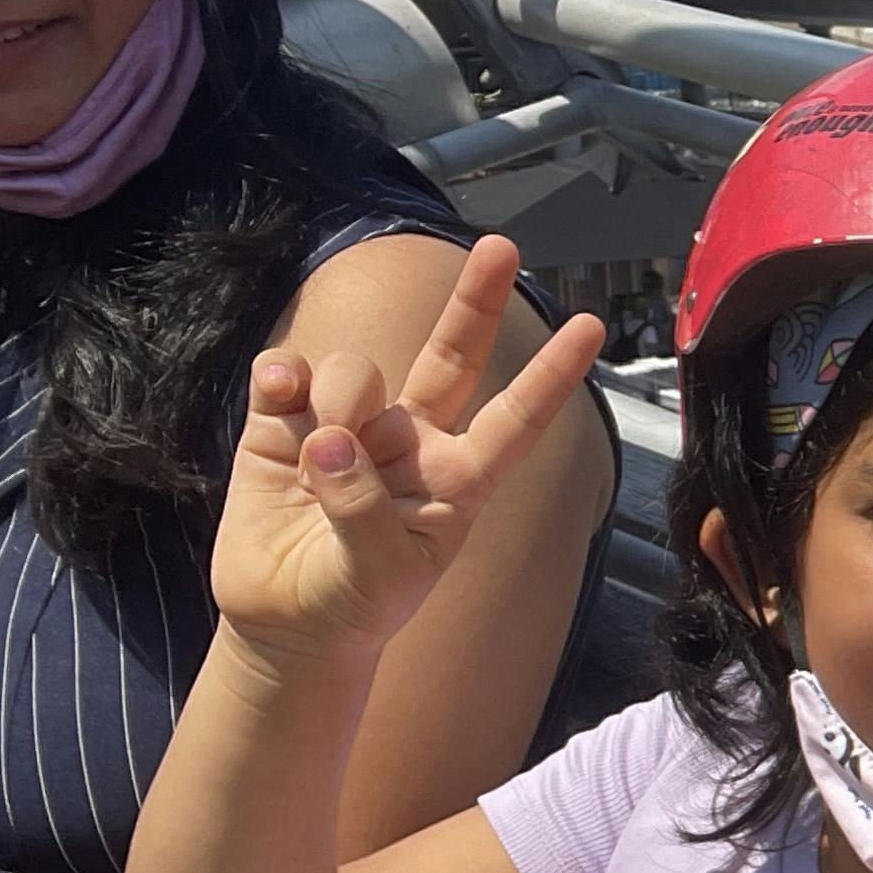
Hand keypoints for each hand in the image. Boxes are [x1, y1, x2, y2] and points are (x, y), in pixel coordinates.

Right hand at [211, 235, 603, 668]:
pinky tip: (280, 396)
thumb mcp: (378, 577)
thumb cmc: (353, 607)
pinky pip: (287, 371)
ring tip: (317, 462)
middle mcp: (412, 440)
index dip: (550, 374)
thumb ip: (363, 512)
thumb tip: (333, 439)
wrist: (285, 626)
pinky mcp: (285, 423)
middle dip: (475, 300)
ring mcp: (350, 424)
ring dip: (339, 399)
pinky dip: (282, 376)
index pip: (514, 420)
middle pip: (451, 355)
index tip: (593, 326)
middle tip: (501, 245)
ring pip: (356, 369)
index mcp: (456, 480)